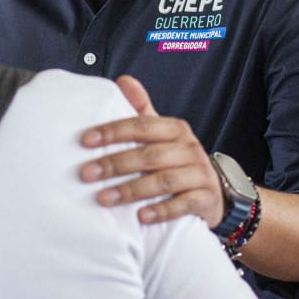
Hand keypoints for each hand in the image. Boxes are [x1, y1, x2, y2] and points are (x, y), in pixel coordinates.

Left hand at [79, 75, 226, 226]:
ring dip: (131, 190)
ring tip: (104, 198)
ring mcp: (200, 174)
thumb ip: (142, 111)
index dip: (113, 132)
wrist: (212, 193)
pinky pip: (184, 204)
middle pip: (149, 155)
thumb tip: (123, 80)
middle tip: (86, 173)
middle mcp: (189, 149)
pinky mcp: (206, 199)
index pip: (141, 126)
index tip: (86, 141)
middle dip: (115, 164)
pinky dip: (162, 210)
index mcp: (175, 129)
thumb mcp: (161, 135)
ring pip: (164, 180)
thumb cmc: (177, 161)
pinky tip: (141, 217)